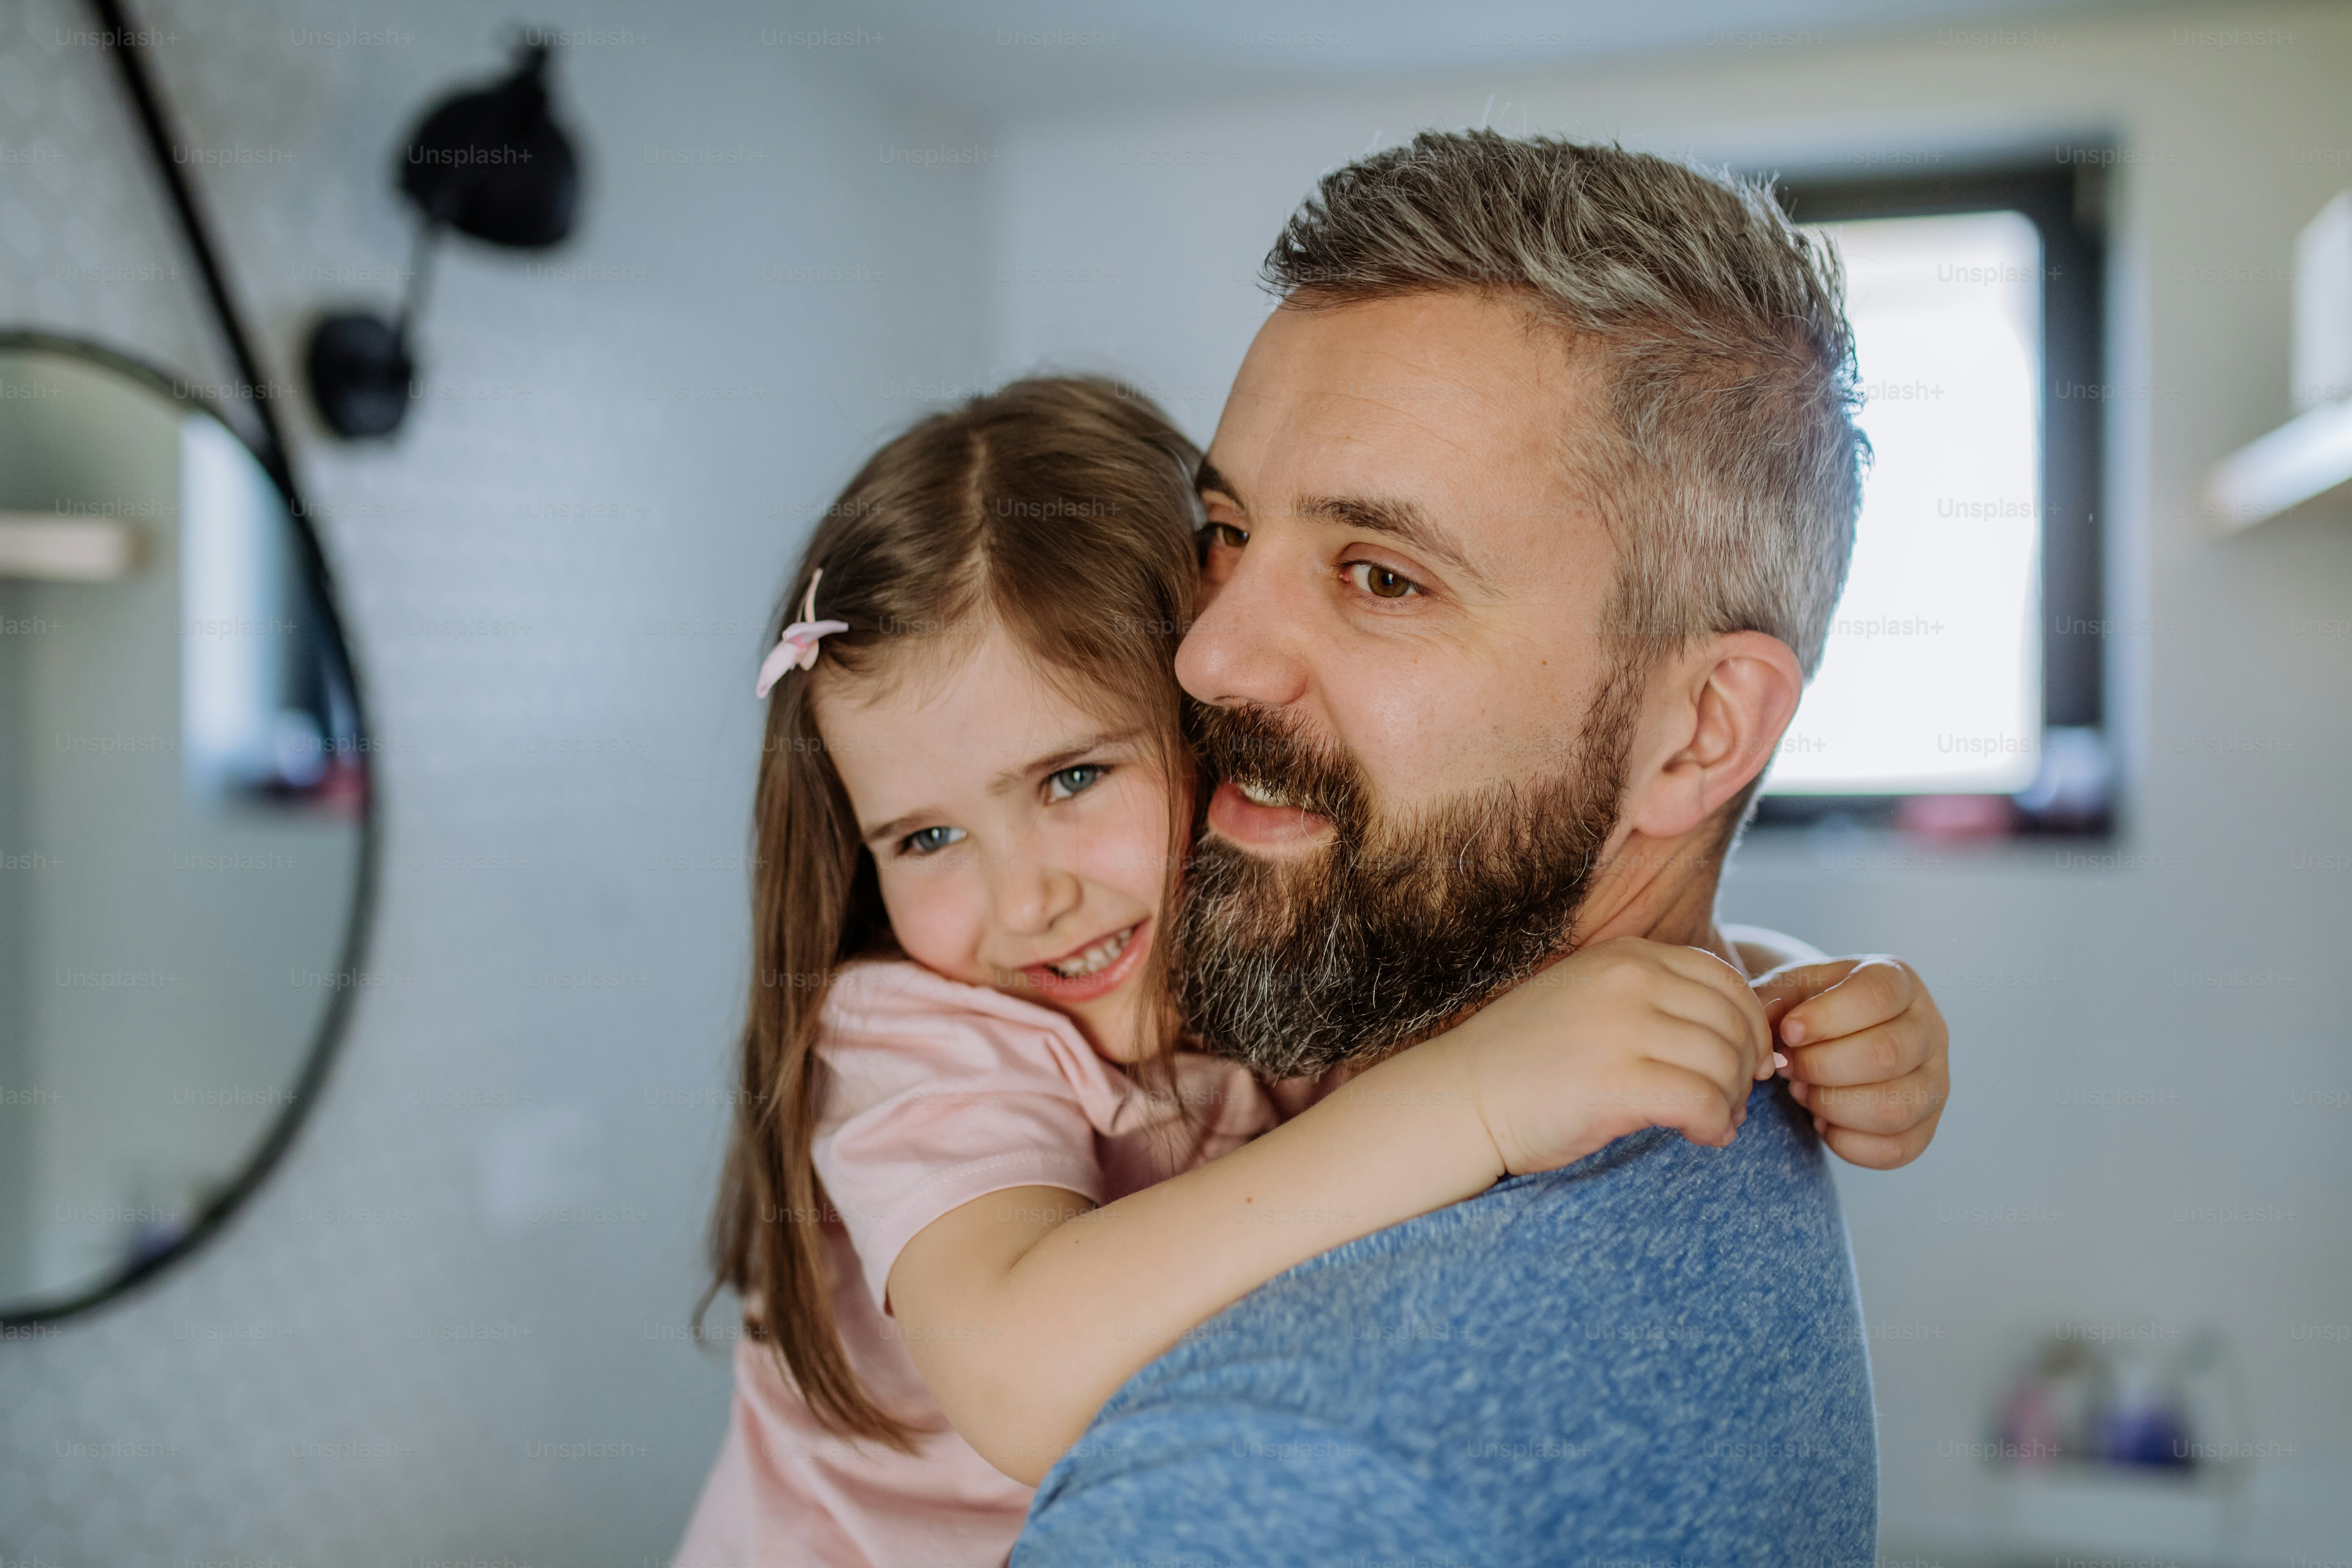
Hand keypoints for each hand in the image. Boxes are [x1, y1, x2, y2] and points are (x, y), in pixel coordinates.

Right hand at [1457, 937, 1774, 1176]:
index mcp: (1625, 956)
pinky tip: (1701, 1137)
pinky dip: (1714, 1124)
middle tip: (1733, 1101)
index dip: (1751, 1024)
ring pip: (1724, 1062)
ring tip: (1714, 1123)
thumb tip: (1733, 1037)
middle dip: (1744, 1068)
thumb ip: (1651, 1001)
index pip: (1724, 979)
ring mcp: (1622, 1027)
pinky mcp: (1616, 1081)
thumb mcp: (1590, 1002)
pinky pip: (1702, 1100)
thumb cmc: (1525, 1062)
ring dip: (1732, 1101)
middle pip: (1732, 1021)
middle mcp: (1629, 980)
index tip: (1748, 1061)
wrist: (1459, 1098)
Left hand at [1750, 956, 1948, 1169]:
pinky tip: (1822, 1122)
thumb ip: (1774, 998)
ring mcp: (1935, 1081)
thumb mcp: (1790, 988)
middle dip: (1821, 1067)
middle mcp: (1929, 1029)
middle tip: (1788, 1067)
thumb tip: (1769, 1031)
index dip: (1825, 1018)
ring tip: (1802, 1092)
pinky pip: (1895, 1149)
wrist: (1832, 1037)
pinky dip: (1846, 1143)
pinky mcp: (1926, 1126)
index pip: (1876, 996)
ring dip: (1833, 1106)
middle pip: (1886, 1055)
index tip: (1788, 1032)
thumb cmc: (1810, 1007)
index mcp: (1898, 981)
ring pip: (1894, 1108)